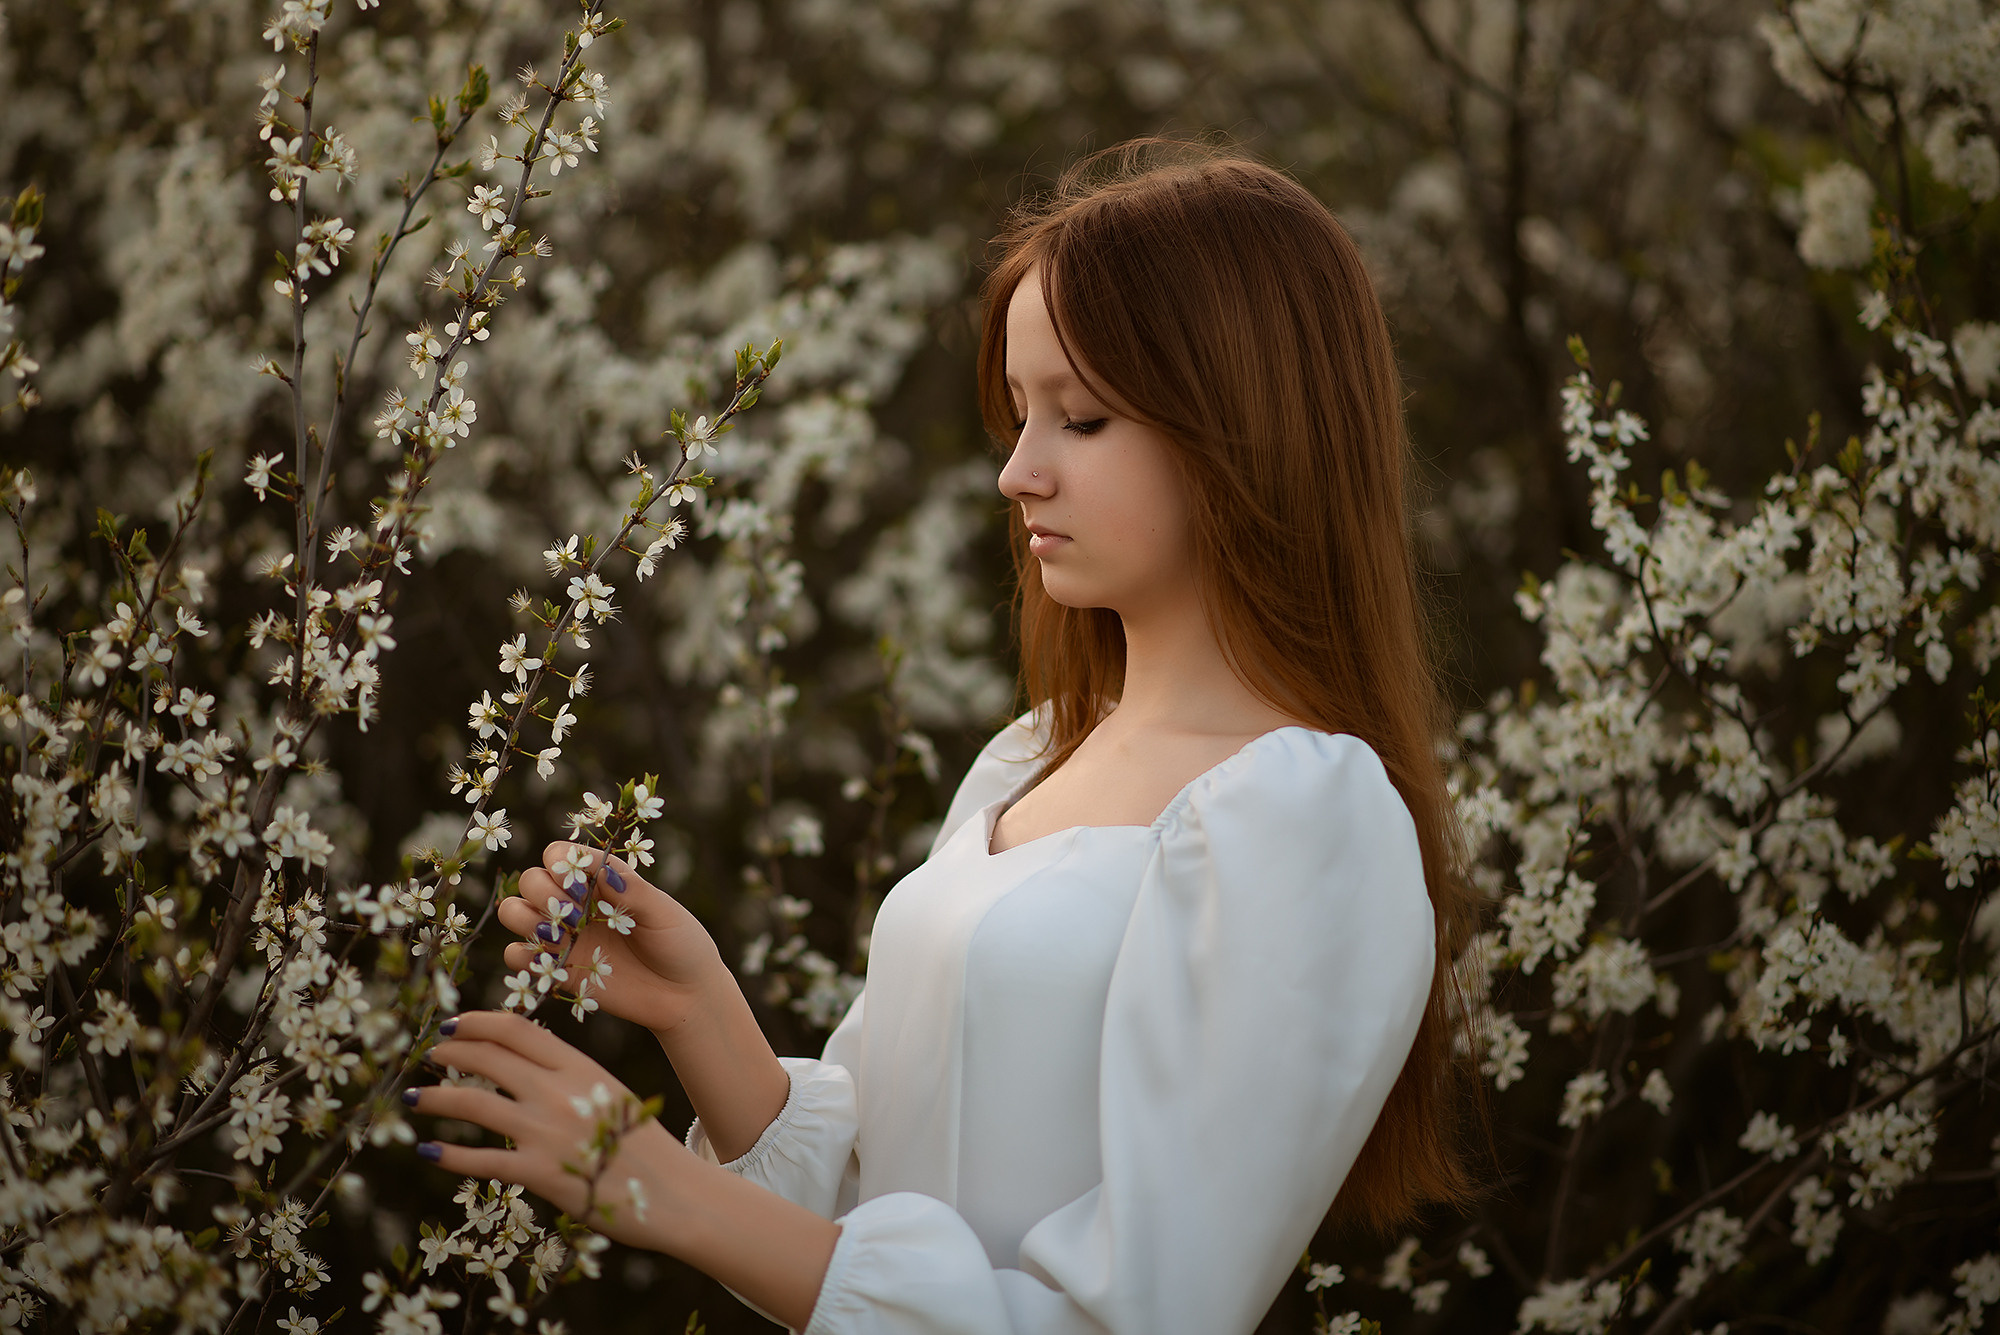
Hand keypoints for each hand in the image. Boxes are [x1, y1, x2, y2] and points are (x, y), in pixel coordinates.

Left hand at [409, 1010, 687, 1250]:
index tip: (451, 1026)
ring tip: (414, 1098)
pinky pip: (481, 1160)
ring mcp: (547, 1132)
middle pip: (489, 1057)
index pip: (516, 1029)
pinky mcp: (540, 1174)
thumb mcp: (612, 1094)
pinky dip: (449, 1154)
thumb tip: (529, 1067)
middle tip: (428, 1057)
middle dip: (449, 1053)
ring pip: (474, 1102)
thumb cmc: (645, 1145)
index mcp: (580, 1066)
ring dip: (436, 1098)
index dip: (476, 1023)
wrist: (677, 1192)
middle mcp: (559, 1091)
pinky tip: (429, 1151)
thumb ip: (572, 1078)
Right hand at [498, 841, 725, 1035]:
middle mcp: (577, 905)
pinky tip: (551, 960)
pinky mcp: (558, 970)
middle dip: (542, 891)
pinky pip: (516, 957)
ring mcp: (565, 937)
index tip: (581, 883)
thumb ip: (632, 891)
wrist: (686, 996)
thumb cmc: (681, 944)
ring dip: (525, 918)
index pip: (559, 855)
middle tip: (574, 914)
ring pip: (514, 912)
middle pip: (531, 880)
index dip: (561, 862)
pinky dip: (521, 955)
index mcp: (602, 881)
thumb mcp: (664, 912)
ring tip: (561, 935)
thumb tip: (600, 867)